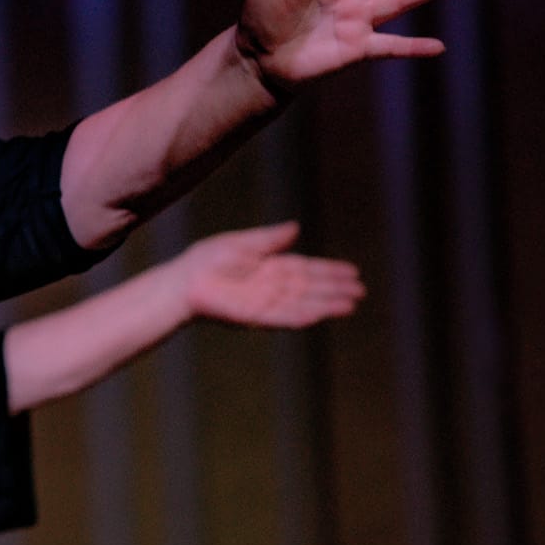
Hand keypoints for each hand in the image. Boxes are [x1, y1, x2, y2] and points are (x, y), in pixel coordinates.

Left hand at [180, 222, 364, 327]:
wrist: (183, 281)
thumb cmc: (206, 260)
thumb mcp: (242, 243)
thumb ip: (270, 239)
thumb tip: (297, 227)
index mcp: (270, 267)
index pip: (307, 269)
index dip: (330, 270)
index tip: (353, 271)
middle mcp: (273, 287)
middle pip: (311, 288)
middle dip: (335, 289)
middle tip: (361, 290)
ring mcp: (266, 303)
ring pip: (304, 303)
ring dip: (327, 304)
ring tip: (352, 303)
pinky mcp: (256, 316)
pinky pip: (285, 317)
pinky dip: (304, 315)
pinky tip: (322, 313)